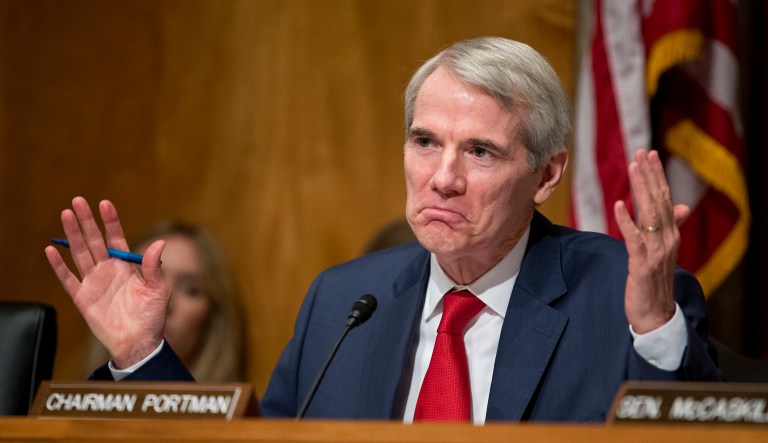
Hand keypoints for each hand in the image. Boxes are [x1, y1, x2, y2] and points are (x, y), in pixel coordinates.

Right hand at [45, 196, 169, 367]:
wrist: (139, 342)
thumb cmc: (151, 316)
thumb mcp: (158, 290)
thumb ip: (154, 267)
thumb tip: (159, 243)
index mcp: (126, 266)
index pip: (116, 238)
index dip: (110, 221)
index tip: (104, 204)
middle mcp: (108, 270)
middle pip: (94, 240)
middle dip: (87, 221)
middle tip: (78, 200)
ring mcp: (94, 282)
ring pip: (80, 253)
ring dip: (72, 235)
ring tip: (66, 214)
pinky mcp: (82, 297)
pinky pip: (68, 279)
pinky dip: (59, 265)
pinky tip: (51, 249)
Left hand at [613, 150, 688, 332]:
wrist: (656, 314)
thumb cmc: (655, 282)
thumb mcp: (662, 251)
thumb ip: (669, 227)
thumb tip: (682, 206)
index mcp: (671, 234)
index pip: (665, 198)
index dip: (657, 175)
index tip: (649, 153)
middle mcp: (668, 239)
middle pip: (659, 200)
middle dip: (650, 174)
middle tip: (641, 151)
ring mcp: (656, 251)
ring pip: (650, 214)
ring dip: (641, 189)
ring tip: (634, 167)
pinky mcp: (642, 264)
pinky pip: (634, 239)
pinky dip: (627, 221)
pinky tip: (618, 205)